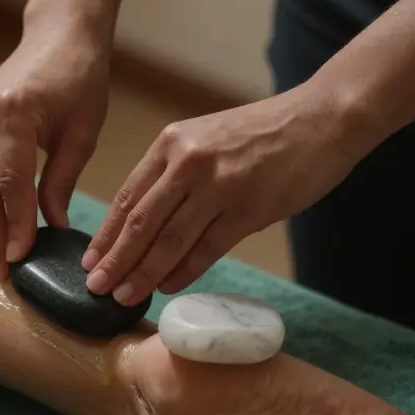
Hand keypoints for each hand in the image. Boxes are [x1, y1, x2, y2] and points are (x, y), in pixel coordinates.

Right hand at [0, 25, 110, 276]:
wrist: (59, 34)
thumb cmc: (81, 78)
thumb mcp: (83, 132)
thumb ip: (63, 181)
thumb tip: (53, 228)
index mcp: (14, 112)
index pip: (10, 182)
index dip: (15, 225)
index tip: (23, 259)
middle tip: (7, 269)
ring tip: (0, 255)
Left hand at [82, 83, 379, 304]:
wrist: (324, 118)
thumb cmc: (266, 132)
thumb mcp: (208, 138)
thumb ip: (178, 173)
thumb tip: (148, 223)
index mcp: (173, 142)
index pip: (128, 196)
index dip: (106, 233)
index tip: (90, 260)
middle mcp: (189, 161)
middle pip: (140, 221)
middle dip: (115, 259)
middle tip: (96, 287)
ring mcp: (219, 185)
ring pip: (169, 239)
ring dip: (144, 273)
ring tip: (124, 296)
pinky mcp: (249, 208)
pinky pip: (207, 248)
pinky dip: (184, 271)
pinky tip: (167, 287)